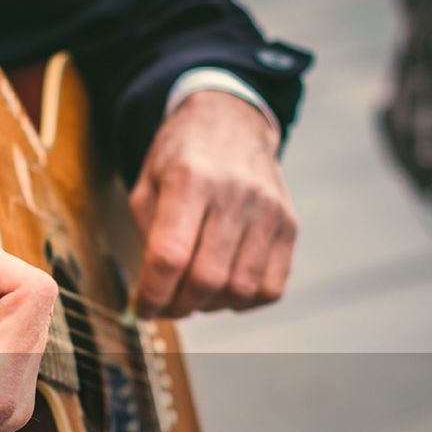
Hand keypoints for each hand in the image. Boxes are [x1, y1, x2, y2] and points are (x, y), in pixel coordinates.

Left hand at [129, 90, 297, 317]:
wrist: (231, 122)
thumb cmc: (180, 158)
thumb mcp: (147, 185)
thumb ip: (147, 238)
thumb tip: (152, 295)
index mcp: (189, 179)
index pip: (169, 257)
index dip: (152, 295)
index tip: (142, 308)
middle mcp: (235, 193)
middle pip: (206, 278)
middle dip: (178, 306)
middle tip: (165, 305)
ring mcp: (269, 210)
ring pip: (239, 289)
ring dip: (209, 306)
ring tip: (192, 295)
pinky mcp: (289, 225)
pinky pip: (270, 287)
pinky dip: (243, 301)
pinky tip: (224, 288)